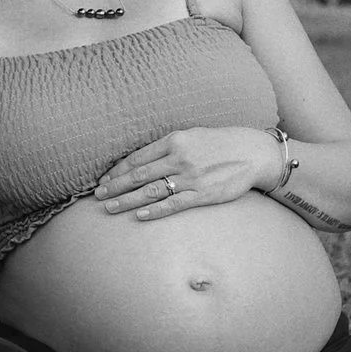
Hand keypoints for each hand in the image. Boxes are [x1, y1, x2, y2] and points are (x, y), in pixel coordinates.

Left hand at [93, 126, 279, 220]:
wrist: (252, 152)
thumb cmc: (219, 143)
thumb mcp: (191, 136)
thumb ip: (167, 147)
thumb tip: (141, 161)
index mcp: (174, 140)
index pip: (137, 158)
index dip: (117, 170)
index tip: (103, 180)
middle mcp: (179, 158)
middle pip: (139, 175)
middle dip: (116, 186)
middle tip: (97, 196)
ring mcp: (191, 177)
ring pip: (152, 191)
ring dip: (128, 200)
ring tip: (110, 207)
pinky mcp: (203, 194)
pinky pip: (174, 204)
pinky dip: (155, 210)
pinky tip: (140, 215)